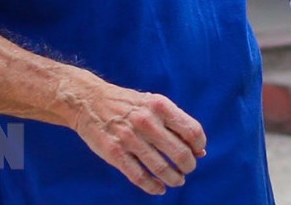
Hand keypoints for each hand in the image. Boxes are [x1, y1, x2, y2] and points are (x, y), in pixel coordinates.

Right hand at [68, 72, 206, 195]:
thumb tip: (200, 151)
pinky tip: (159, 188)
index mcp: (160, 105)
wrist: (89, 101)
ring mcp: (130, 138)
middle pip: (180, 153)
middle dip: (188, 166)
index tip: (197, 151)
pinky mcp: (115, 153)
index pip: (192, 131)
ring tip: (177, 180)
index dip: (199, 145)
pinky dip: (153, 187)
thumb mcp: (154, 104)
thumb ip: (176, 124)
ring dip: (174, 179)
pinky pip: (139, 177)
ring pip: (162, 168)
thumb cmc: (127, 104)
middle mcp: (147, 121)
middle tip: (187, 169)